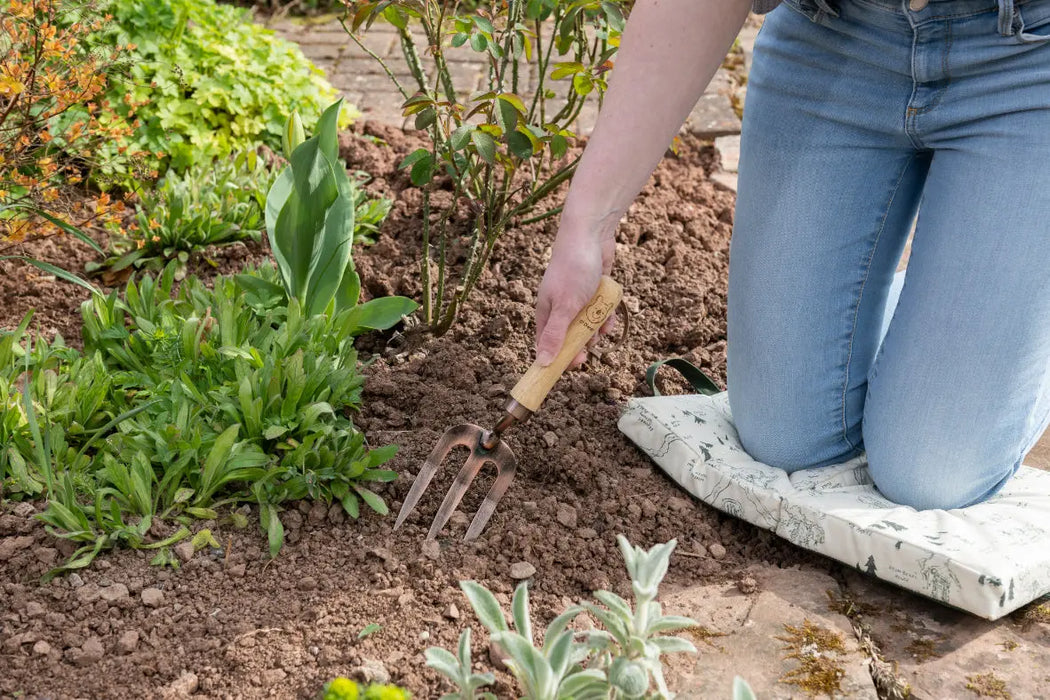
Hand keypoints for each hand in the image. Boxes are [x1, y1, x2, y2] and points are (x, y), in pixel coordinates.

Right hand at [535, 225, 616, 366]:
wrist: (592, 234)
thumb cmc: (574, 269)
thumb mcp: (565, 307)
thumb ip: (555, 335)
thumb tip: (543, 363)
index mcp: (546, 312)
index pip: (546, 343)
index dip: (557, 358)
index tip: (572, 366)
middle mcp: (559, 307)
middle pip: (569, 336)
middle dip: (581, 344)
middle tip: (592, 349)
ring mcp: (577, 299)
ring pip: (587, 325)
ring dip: (596, 330)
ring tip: (603, 328)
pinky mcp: (593, 291)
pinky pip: (599, 312)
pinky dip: (606, 316)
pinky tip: (611, 317)